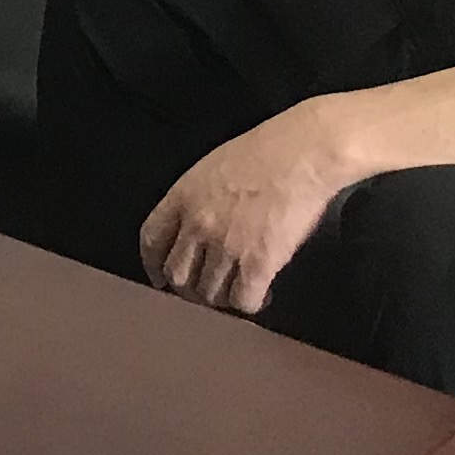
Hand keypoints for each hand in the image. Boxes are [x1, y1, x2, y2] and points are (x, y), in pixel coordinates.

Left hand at [137, 107, 357, 316]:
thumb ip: (197, 199)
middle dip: (189, 288)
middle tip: (207, 288)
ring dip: (222, 297)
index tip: (159, 277)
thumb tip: (196, 226)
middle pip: (178, 275)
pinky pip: (243, 300)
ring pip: (208, 294)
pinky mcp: (258, 264)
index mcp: (182, 197)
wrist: (303, 154)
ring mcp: (226, 247)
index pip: (151, 241)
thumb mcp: (213, 166)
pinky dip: (250, 304)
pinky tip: (262, 294)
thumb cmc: (268, 150)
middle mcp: (197, 225)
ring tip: (238, 290)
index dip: (153, 265)